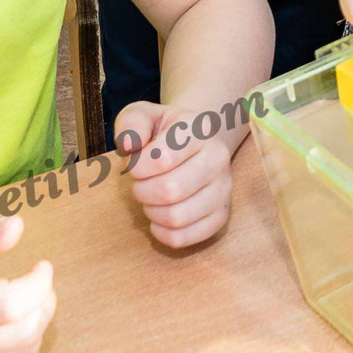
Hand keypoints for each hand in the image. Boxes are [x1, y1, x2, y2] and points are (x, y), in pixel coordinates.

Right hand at [0, 215, 55, 352]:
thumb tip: (18, 225)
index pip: (10, 304)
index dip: (38, 285)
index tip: (42, 266)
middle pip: (24, 330)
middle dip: (45, 302)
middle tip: (40, 282)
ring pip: (24, 350)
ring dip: (39, 321)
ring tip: (30, 299)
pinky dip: (25, 342)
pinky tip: (14, 323)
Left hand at [112, 99, 235, 247]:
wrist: (198, 141)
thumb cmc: (165, 132)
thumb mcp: (144, 115)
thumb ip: (131, 123)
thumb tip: (129, 145)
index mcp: (199, 130)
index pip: (161, 159)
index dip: (137, 167)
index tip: (135, 163)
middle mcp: (218, 158)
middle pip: (169, 191)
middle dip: (142, 191)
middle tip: (141, 183)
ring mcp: (224, 189)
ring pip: (177, 217)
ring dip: (152, 212)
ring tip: (151, 198)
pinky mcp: (220, 216)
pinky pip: (184, 238)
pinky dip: (162, 233)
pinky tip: (159, 217)